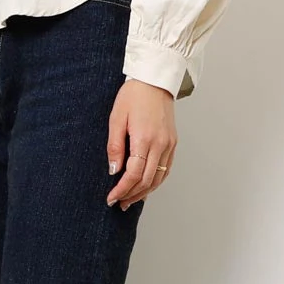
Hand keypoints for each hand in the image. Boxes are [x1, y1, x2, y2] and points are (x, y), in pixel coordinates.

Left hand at [106, 80, 177, 211]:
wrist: (155, 79)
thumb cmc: (133, 96)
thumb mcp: (116, 119)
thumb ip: (115, 147)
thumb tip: (114, 171)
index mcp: (145, 138)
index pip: (134, 174)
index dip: (122, 190)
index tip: (111, 198)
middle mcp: (161, 144)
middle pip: (147, 180)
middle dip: (131, 195)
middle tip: (118, 203)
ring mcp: (169, 144)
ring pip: (158, 178)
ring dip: (143, 192)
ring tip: (129, 200)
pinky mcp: (173, 142)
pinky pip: (166, 169)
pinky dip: (155, 182)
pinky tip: (144, 188)